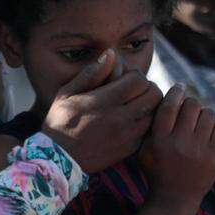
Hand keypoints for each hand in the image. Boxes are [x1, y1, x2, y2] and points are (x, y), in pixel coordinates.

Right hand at [42, 50, 162, 172]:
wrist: (58, 160)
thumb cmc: (60, 123)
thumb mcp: (67, 93)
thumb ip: (91, 73)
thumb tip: (110, 54)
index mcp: (105, 101)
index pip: (139, 80)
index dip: (135, 75)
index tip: (124, 79)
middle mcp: (120, 118)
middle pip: (154, 95)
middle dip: (147, 88)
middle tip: (135, 91)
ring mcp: (128, 135)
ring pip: (156, 114)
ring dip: (149, 107)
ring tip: (135, 106)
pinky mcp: (130, 149)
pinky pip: (149, 131)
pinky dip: (145, 124)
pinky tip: (131, 123)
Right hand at [138, 86, 214, 208]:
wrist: (175, 200)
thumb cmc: (157, 171)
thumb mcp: (144, 150)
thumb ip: (150, 126)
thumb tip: (161, 97)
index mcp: (160, 141)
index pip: (170, 106)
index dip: (175, 92)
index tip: (179, 88)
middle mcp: (180, 144)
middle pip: (192, 105)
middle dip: (190, 103)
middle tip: (189, 108)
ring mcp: (199, 151)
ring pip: (208, 114)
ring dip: (203, 114)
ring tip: (199, 122)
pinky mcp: (214, 157)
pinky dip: (214, 127)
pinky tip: (207, 133)